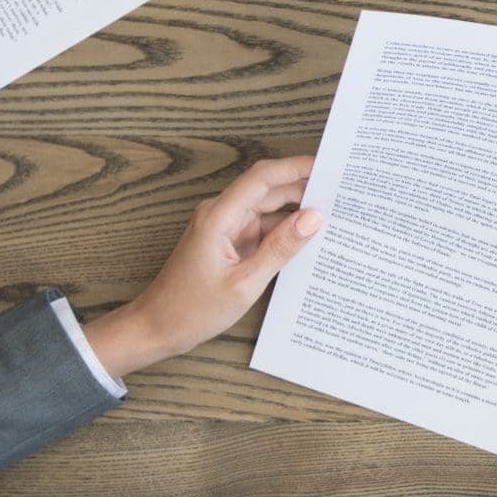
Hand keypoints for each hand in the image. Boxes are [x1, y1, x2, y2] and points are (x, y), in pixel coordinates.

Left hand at [84, 156, 319, 378]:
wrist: (154, 330)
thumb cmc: (191, 310)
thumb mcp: (244, 284)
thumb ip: (281, 248)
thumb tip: (314, 218)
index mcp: (220, 217)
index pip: (263, 177)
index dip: (296, 167)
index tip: (328, 167)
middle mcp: (222, 214)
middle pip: (269, 190)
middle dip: (304, 189)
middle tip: (341, 195)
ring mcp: (225, 228)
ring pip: (269, 209)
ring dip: (297, 212)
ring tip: (333, 217)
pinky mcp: (229, 242)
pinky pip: (263, 228)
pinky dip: (284, 232)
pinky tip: (308, 240)